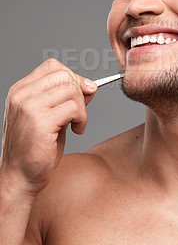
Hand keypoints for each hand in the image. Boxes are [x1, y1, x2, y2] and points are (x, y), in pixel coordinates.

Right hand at [0, 59, 96, 198]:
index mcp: (21, 91)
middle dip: (80, 92)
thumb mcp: (53, 116)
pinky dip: (82, 119)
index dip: (73, 77)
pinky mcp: (40, 121)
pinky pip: (73, 108)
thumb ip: (67, 99)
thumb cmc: (36, 149)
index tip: (81, 94)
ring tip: (78, 123)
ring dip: (82, 108)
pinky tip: (77, 131)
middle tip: (80, 112)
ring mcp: (29, 106)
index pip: (53, 66)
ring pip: (71, 89)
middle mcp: (22, 95)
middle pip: (64, 75)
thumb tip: (90, 85)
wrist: (20, 178)